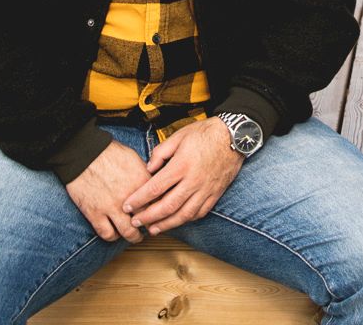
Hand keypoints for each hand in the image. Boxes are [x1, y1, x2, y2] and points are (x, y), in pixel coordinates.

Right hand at [65, 142, 152, 242]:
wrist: (83, 153)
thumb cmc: (108, 152)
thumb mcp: (134, 158)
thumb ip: (145, 174)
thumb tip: (153, 184)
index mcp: (142, 181)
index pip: (160, 202)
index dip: (161, 210)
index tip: (159, 213)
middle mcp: (129, 197)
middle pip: (147, 220)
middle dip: (150, 226)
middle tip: (149, 227)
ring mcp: (112, 207)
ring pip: (128, 233)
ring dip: (133, 236)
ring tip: (135, 236)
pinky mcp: (95, 213)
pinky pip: (107, 234)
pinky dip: (113, 236)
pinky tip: (114, 233)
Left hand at [123, 118, 244, 234]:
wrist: (235, 136)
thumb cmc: (205, 133)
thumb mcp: (179, 136)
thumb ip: (160, 152)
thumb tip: (148, 169)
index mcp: (182, 165)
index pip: (155, 188)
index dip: (140, 199)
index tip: (128, 206)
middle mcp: (193, 181)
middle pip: (167, 206)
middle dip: (149, 217)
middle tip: (135, 222)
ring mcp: (206, 190)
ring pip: (184, 214)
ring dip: (166, 224)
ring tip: (153, 229)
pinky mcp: (215, 194)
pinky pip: (199, 213)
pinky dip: (186, 220)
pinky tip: (176, 221)